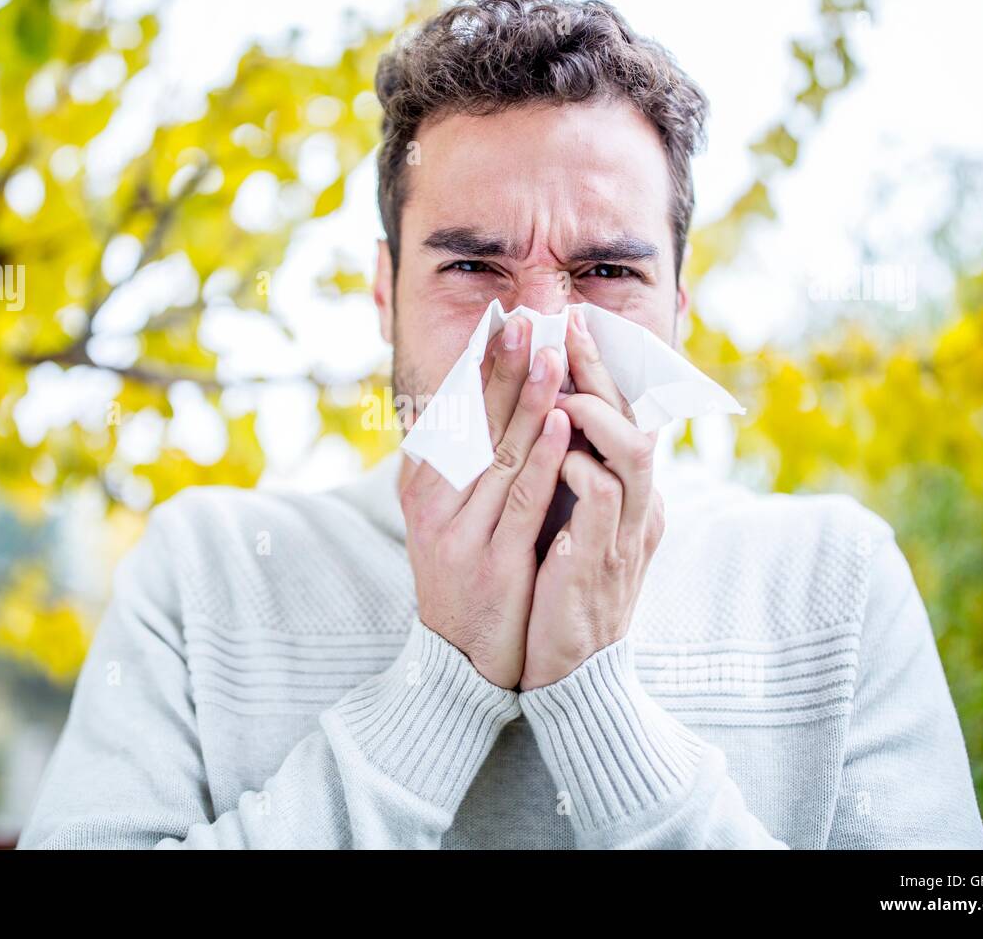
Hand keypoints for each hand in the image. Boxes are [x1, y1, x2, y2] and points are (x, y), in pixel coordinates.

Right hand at [401, 314, 569, 688]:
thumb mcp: (448, 519)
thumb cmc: (464, 578)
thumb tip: (468, 404)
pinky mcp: (492, 562)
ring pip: (499, 454)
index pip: (451, 416)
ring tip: (552, 356)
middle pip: (472, 425)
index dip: (478, 368)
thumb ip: (456, 467)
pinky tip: (560, 422)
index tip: (502, 323)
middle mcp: (434, 506)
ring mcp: (461, 534)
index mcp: (422, 488)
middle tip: (527, 320)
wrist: (461, 661)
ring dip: (528, 400)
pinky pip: (522, 500)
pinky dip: (543, 457)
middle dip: (501, 368)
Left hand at [520, 307, 665, 690]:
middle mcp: (634, 504)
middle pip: (632, 420)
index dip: (596, 369)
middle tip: (568, 325)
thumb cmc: (555, 588)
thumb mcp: (560, 523)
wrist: (566, 668)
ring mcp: (623, 532)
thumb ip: (554, 475)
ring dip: (594, 413)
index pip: (617, 416)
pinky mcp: (602, 560)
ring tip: (558, 387)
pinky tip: (558, 449)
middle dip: (599, 370)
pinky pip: (604, 502)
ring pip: (630, 453)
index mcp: (622, 492)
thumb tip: (518, 420)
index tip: (567, 324)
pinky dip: (583, 468)